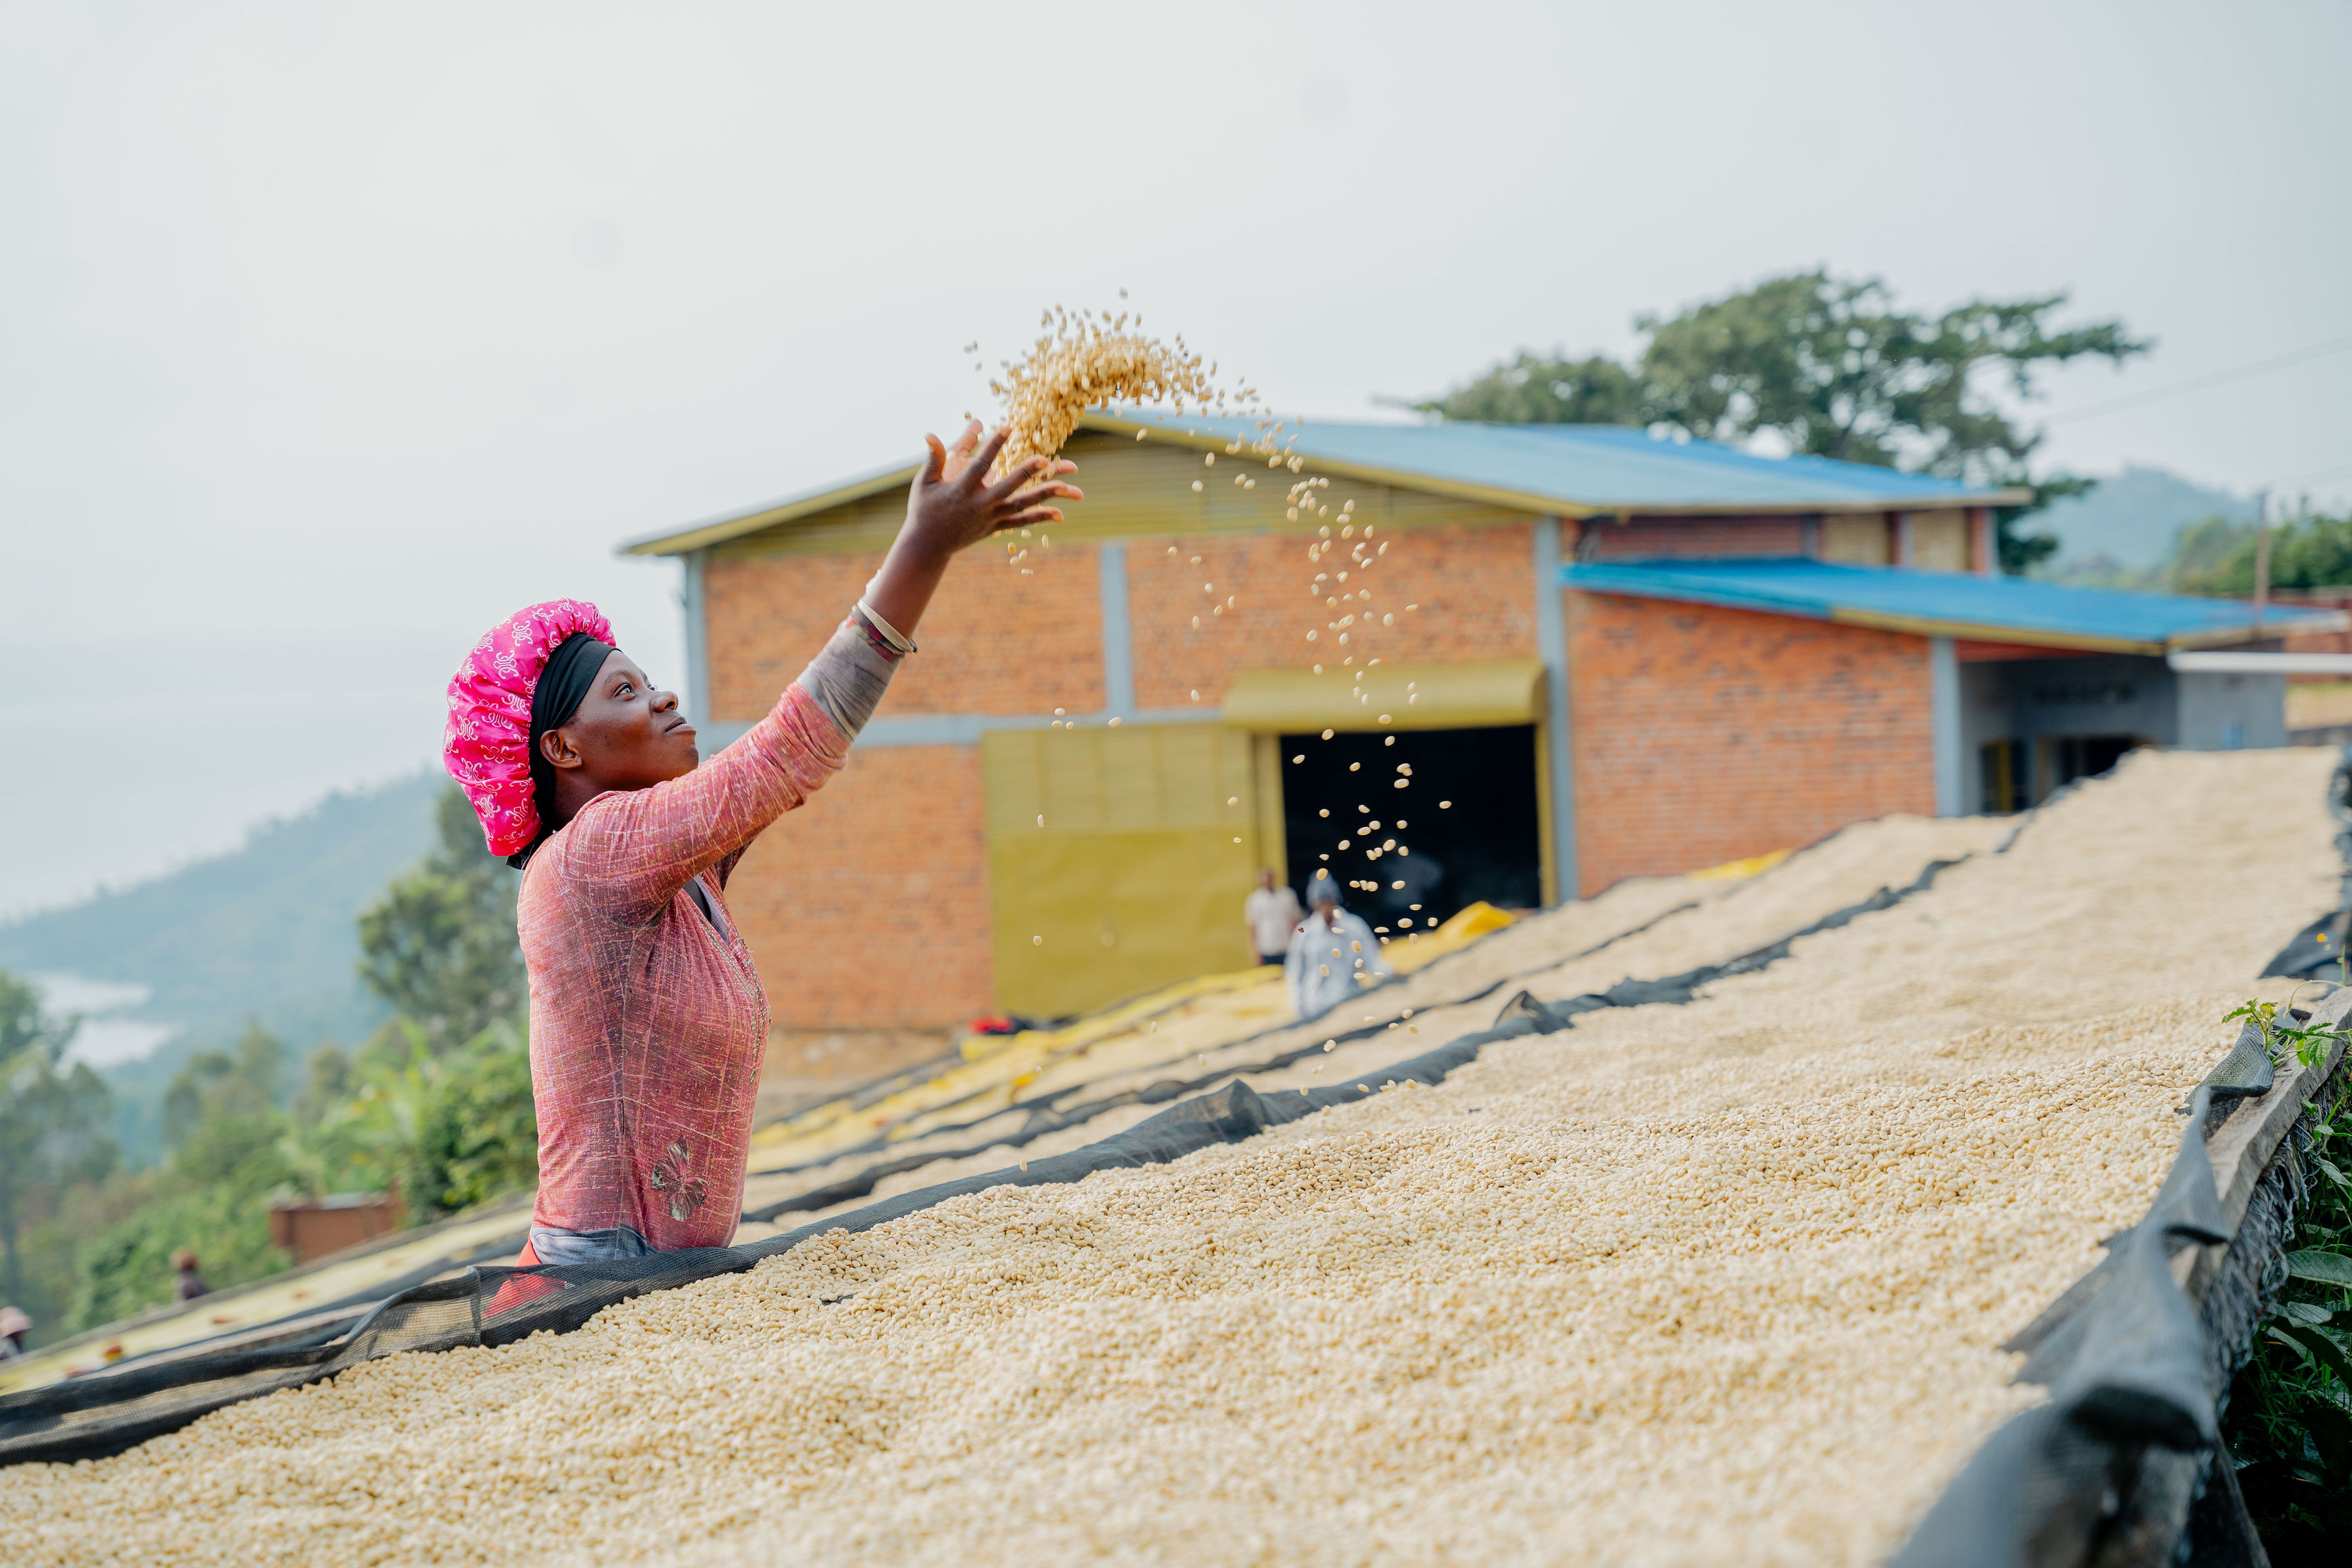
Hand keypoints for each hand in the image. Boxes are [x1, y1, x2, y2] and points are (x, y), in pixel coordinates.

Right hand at [912, 420, 1080, 554]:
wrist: (928, 547)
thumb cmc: (924, 509)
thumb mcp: (925, 482)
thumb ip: (934, 458)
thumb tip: (930, 434)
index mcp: (961, 490)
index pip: (980, 465)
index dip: (993, 445)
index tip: (1008, 427)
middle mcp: (979, 505)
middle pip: (1007, 487)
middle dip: (1026, 473)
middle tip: (1045, 459)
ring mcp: (990, 518)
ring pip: (1021, 506)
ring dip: (1044, 496)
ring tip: (1067, 487)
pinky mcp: (996, 528)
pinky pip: (1021, 523)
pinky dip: (1040, 518)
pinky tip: (1060, 514)